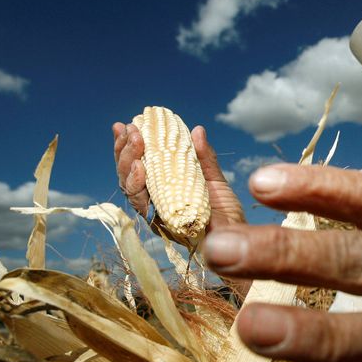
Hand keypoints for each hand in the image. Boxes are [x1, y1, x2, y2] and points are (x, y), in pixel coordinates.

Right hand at [112, 122, 245, 230]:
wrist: (235, 237)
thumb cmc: (225, 212)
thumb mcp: (215, 180)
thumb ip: (204, 157)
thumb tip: (197, 130)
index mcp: (163, 186)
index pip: (139, 164)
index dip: (128, 146)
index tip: (126, 124)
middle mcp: (154, 199)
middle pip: (127, 175)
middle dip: (125, 150)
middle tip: (131, 130)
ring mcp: (154, 212)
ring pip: (129, 188)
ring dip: (128, 163)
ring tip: (136, 143)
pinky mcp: (158, 224)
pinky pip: (141, 204)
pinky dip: (137, 185)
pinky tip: (140, 168)